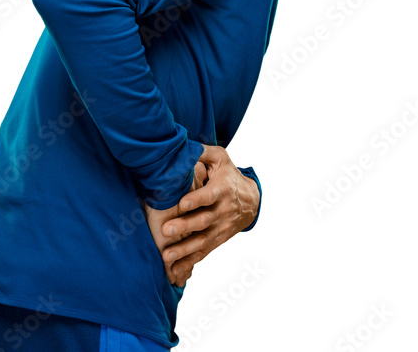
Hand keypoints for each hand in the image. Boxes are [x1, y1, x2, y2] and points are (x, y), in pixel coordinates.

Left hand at [158, 145, 259, 284]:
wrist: (251, 200)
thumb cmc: (228, 175)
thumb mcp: (220, 158)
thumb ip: (203, 152)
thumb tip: (185, 145)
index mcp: (222, 189)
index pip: (209, 196)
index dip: (196, 200)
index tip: (181, 203)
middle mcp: (222, 211)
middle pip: (203, 221)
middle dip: (185, 227)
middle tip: (165, 230)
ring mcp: (220, 228)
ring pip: (202, 241)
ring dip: (184, 250)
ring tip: (167, 256)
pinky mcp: (217, 240)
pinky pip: (203, 253)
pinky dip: (189, 263)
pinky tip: (175, 272)